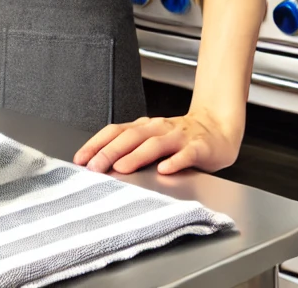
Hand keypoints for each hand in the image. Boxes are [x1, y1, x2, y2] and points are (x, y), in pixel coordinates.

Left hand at [73, 110, 240, 175]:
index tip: (80, 159)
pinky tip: (165, 169)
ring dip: (136, 156)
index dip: (95, 144)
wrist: (217, 128)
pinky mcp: (199, 147)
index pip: (114, 131)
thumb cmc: (180, 138)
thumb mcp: (151, 140)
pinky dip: (175, 161)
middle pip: (130, 137)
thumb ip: (130, 149)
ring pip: (154, 144)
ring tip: (122, 168)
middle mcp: (158, 128)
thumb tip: (99, 164)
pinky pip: (186, 154)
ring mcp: (178, 137)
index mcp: (144, 127)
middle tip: (95, 167)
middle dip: (109, 152)